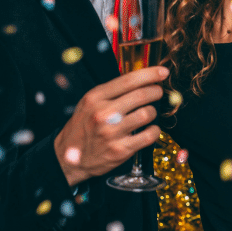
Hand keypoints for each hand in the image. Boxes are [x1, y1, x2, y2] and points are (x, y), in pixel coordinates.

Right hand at [54, 66, 166, 185]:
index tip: (162, 72)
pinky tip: (150, 130)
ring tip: (148, 113)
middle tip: (158, 92)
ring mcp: (112, 133)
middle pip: (142, 95)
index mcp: (95, 98)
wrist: (68, 158)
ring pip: (147, 114)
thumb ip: (111, 92)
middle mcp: (103, 113)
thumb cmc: (82, 128)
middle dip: (156, 91)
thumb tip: (139, 80)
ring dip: (153, 112)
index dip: (150, 73)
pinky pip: (149, 135)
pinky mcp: (120, 150)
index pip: (128, 80)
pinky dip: (154, 131)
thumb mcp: (89, 103)